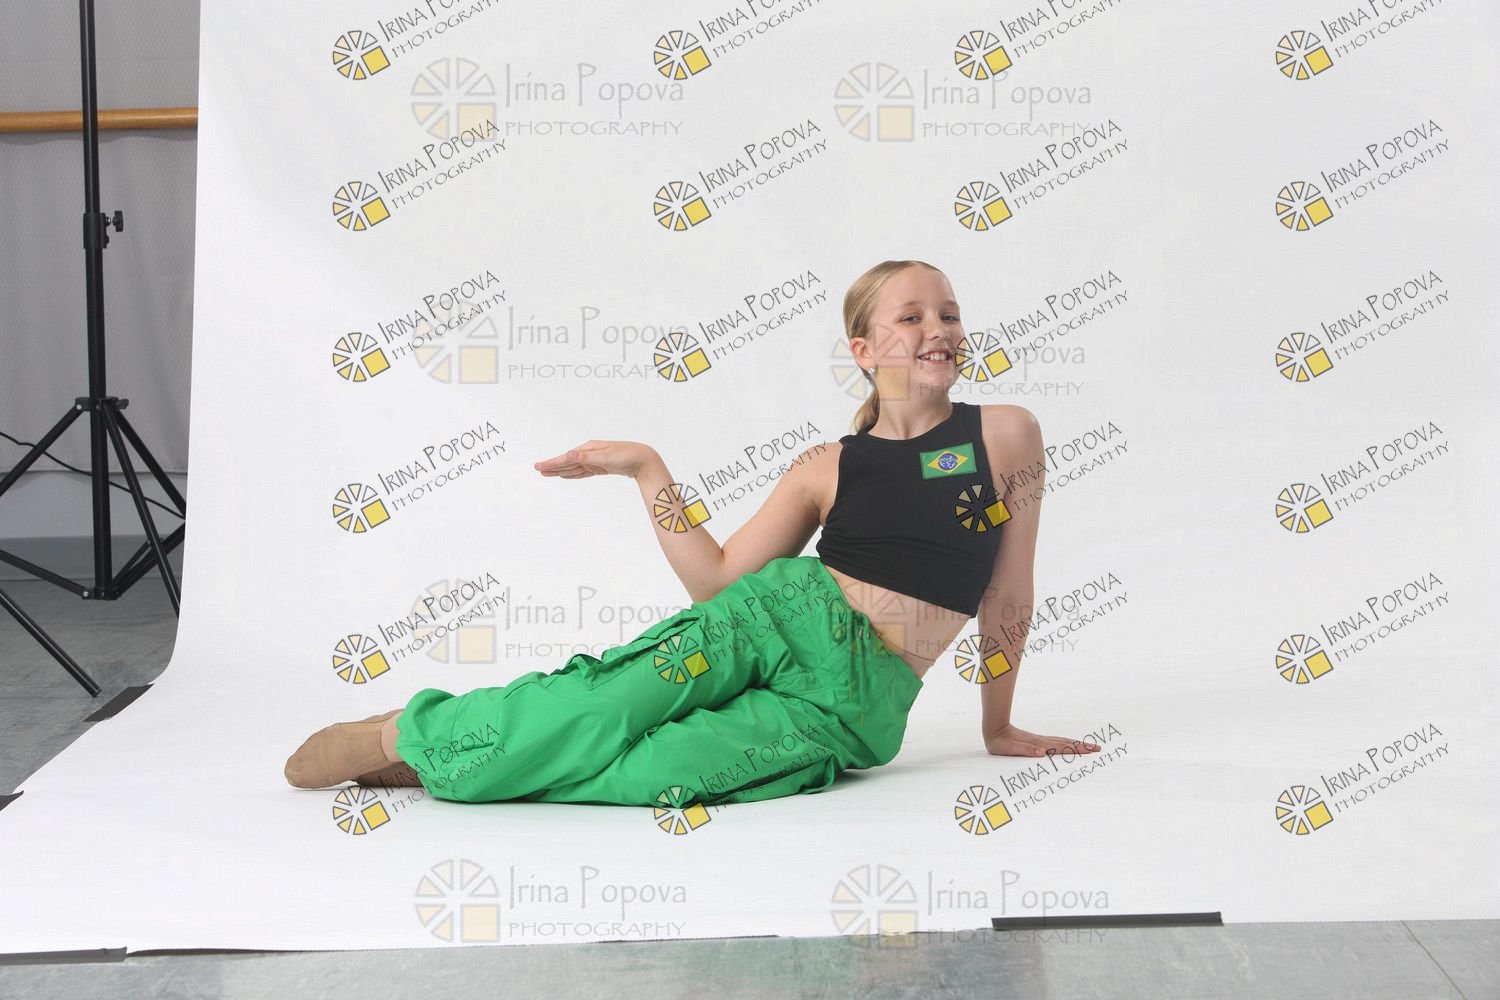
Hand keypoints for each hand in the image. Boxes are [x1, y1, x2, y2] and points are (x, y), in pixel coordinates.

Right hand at [534, 440, 657, 480]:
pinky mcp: (601, 468)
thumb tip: (568, 454)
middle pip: (567, 462)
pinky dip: (573, 474)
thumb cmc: (626, 456)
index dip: (552, 463)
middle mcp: (590, 453)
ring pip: (574, 467)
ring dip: (560, 470)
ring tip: (547, 473)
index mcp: (589, 449)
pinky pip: (583, 471)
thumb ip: (586, 458)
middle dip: (552, 466)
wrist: (644, 460)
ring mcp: (595, 460)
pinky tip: (566, 474)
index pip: (566, 458)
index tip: (539, 467)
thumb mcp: (605, 457)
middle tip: (537, 469)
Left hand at [984, 723, 1099, 757]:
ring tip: (1090, 746)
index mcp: (1039, 745)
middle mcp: (1042, 742)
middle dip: (1082, 746)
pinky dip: (1067, 743)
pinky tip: (1070, 745)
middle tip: (1098, 748)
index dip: (1076, 749)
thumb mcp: (1010, 748)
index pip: (1062, 747)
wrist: (994, 729)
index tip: (1091, 750)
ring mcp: (1040, 740)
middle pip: (1066, 743)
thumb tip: (1041, 752)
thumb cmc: (1001, 742)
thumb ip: (1025, 750)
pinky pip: (1056, 742)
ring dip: (1077, 744)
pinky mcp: (1037, 741)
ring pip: (1063, 741)